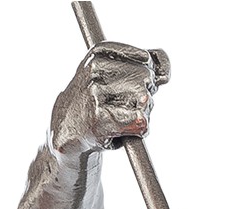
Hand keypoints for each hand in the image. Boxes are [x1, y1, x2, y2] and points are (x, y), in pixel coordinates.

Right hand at [51, 42, 169, 154]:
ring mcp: (96, 94)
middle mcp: (95, 70)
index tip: (133, 84)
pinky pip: (141, 122)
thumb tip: (165, 67)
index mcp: (100, 53)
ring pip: (145, 101)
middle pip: (147, 79)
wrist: (70, 126)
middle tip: (127, 104)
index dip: (147, 75)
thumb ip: (147, 63)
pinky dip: (141, 129)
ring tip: (124, 116)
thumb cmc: (99, 99)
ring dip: (143, 113)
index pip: (146, 59)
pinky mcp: (101, 120)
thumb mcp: (117, 72)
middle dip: (145, 94)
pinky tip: (127, 129)